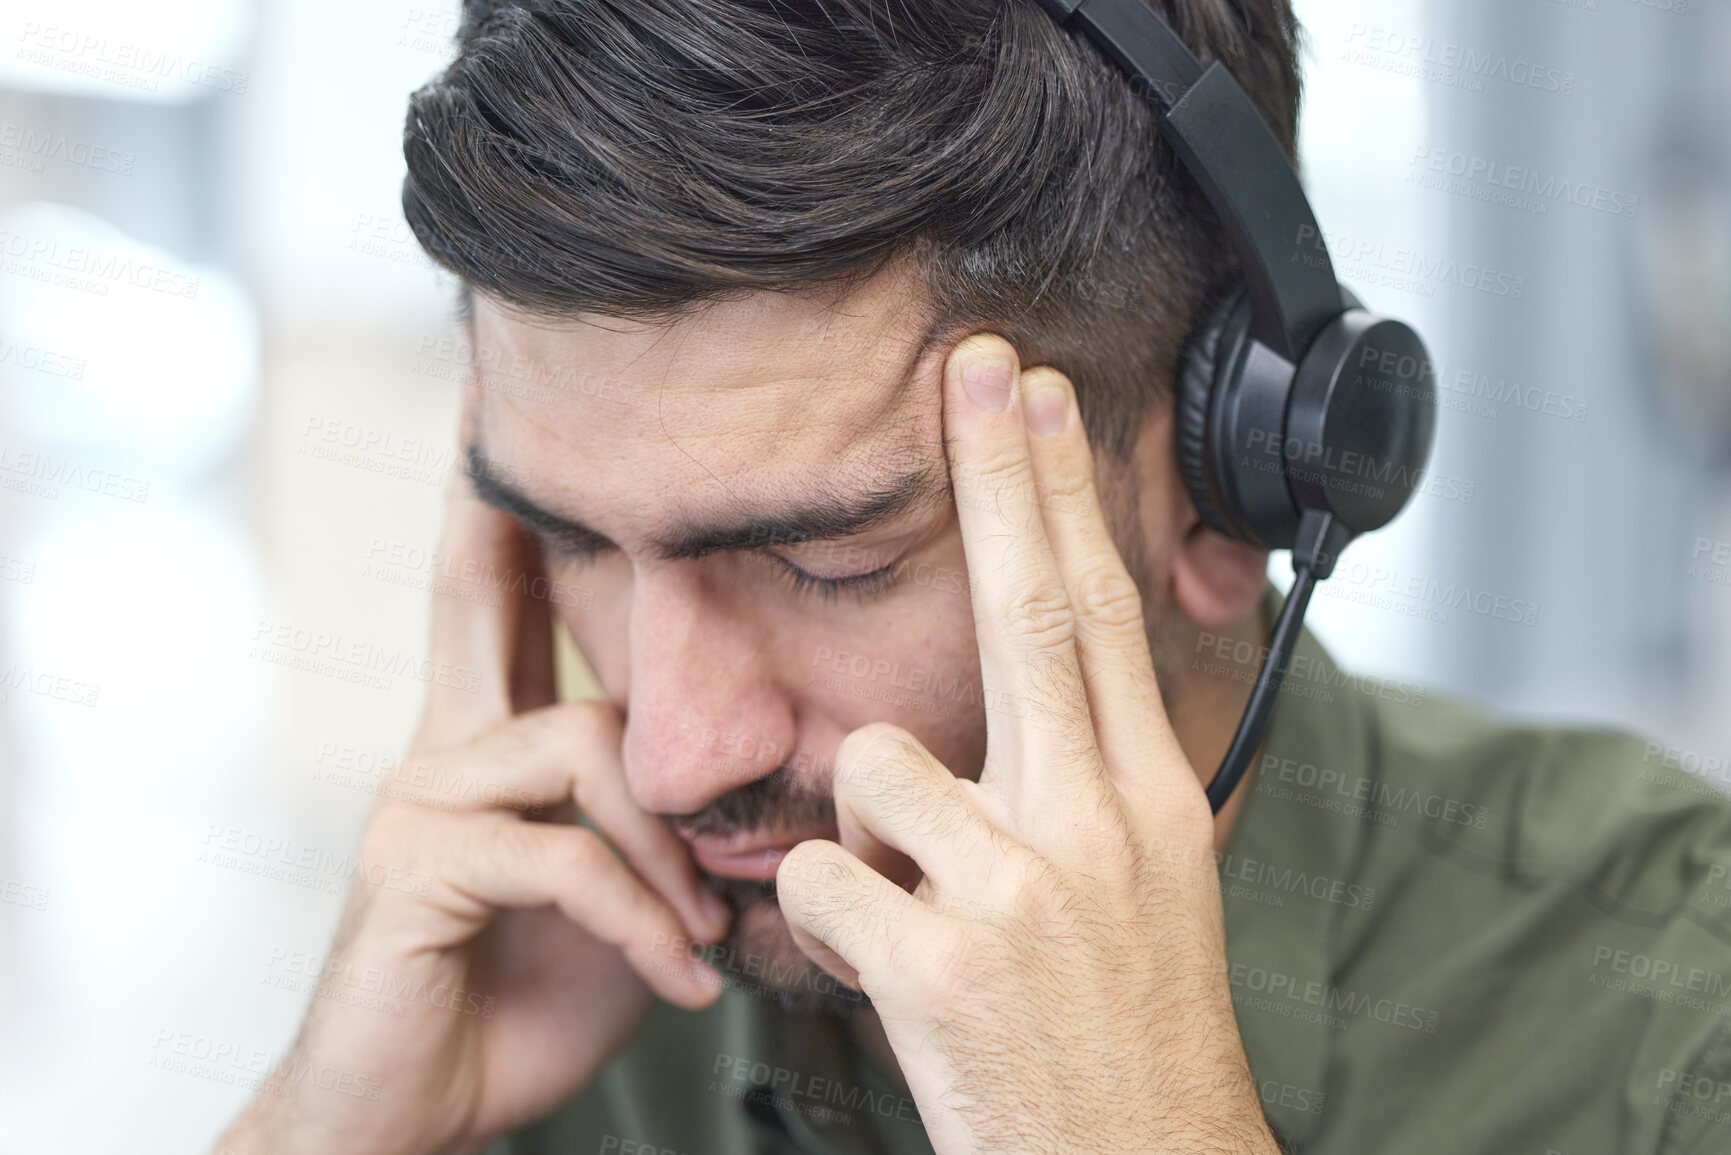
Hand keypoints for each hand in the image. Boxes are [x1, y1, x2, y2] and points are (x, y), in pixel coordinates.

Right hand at [215, 477, 729, 1154]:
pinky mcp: (414, 872)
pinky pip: (564, 856)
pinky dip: (641, 919)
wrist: (412, 1121)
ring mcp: (418, 805)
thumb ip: (659, 845)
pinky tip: (677, 978)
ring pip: (581, 749)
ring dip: (668, 843)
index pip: (495, 608)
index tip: (515, 436)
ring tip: (705, 927)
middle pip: (487, 605)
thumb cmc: (515, 1012)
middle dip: (514, 521)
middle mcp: (441, 756)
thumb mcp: (618, 915)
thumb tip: (747, 811)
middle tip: (525, 439)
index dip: (504, 521)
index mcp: (486, 754)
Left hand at [774, 336, 1278, 1153]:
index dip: (1062, 497)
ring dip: (871, 826)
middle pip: (1032, 616)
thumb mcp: (1149, 886)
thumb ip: (1090, 780)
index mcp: (1148, 801)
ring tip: (923, 906)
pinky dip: (823, 910)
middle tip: (972, 369)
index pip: (1099, 615)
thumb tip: (1039, 692)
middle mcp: (1096, 826)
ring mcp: (1018, 891)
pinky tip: (881, 963)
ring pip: (877, 764)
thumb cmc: (1129, 1029)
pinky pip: (817, 874)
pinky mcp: (938, 964)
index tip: (1034, 400)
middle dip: (998, 477)